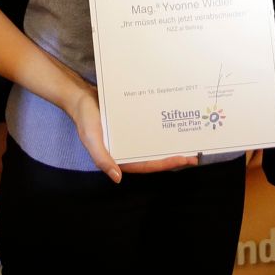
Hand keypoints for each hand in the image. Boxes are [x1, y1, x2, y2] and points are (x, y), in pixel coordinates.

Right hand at [67, 83, 197, 182]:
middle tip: (193, 156)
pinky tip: (173, 126)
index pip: (146, 165)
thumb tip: (117, 178)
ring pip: (154, 144)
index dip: (165, 164)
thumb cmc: (86, 119)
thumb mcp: (91, 139)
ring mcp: (131, 137)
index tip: (183, 160)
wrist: (81, 96)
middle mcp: (127, 149)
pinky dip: (161, 131)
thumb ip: (102, 158)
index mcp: (119, 157)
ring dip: (169, 145)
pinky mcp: (133, 124)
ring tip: (188, 143)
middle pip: (153, 157)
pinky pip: (150, 130)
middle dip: (172, 158)